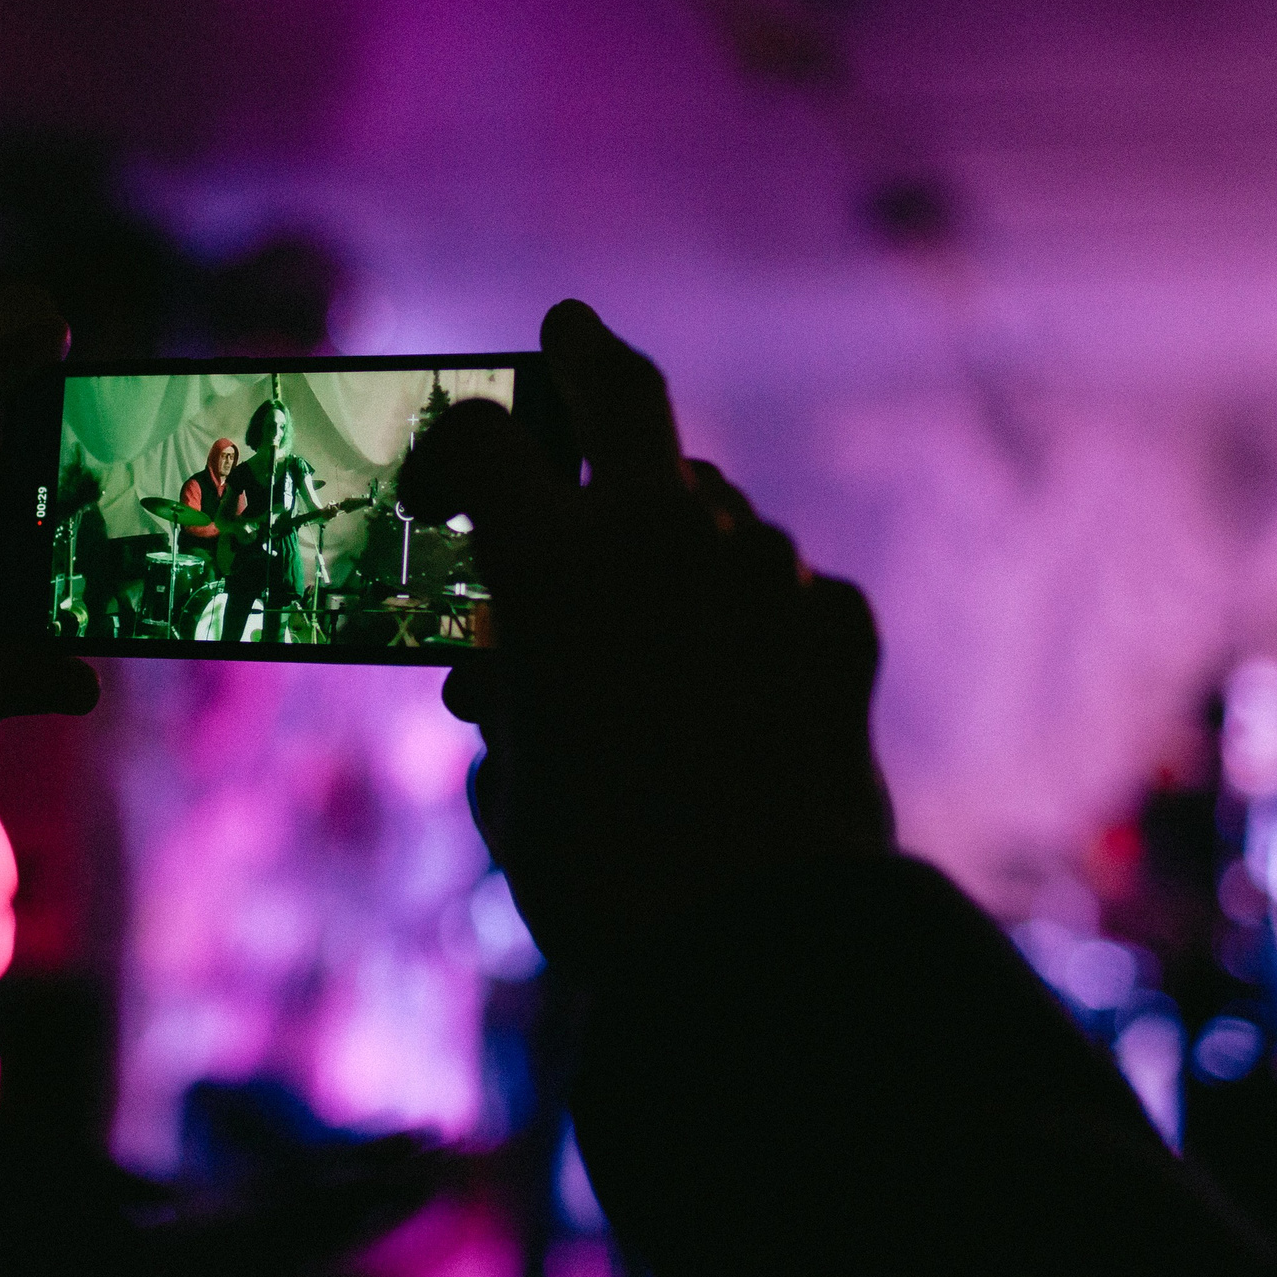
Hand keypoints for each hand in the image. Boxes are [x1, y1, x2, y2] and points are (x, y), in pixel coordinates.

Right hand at [399, 301, 890, 979]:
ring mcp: (765, 574)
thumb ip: (507, 706)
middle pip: (629, 394)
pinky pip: (788, 589)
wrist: (759, 946)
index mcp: (554, 566)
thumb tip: (510, 686)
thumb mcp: (512, 790)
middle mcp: (665, 540)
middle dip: (590, 352)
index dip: (448, 454)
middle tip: (573, 331)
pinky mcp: (838, 626)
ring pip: (718, 506)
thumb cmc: (600, 878)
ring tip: (656, 593)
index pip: (484, 438)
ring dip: (682, 530)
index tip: (437, 495)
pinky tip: (750, 669)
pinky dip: (760, 613)